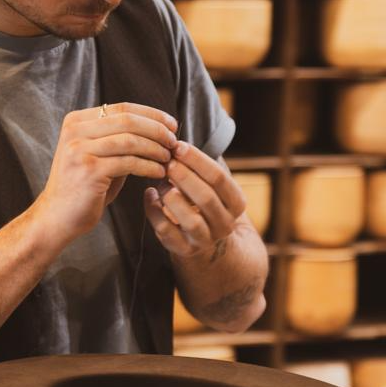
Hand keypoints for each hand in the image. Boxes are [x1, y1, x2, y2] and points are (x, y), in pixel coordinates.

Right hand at [33, 102, 177, 244]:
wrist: (56, 218)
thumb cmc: (84, 187)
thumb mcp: (97, 154)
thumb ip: (119, 138)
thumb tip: (158, 128)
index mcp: (76, 121)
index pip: (122, 108)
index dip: (152, 114)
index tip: (172, 124)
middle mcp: (75, 131)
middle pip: (128, 120)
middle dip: (157, 130)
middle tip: (174, 142)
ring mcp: (80, 150)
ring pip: (130, 140)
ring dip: (156, 148)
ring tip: (169, 158)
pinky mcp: (89, 170)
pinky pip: (129, 163)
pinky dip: (149, 166)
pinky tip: (159, 172)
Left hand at [143, 141, 246, 259]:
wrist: (206, 242)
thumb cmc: (204, 199)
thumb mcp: (212, 183)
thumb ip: (202, 164)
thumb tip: (178, 136)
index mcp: (236, 203)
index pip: (219, 178)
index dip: (198, 160)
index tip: (179, 146)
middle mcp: (225, 224)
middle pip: (205, 198)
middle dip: (184, 176)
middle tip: (166, 161)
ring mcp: (205, 240)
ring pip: (190, 220)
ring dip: (171, 196)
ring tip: (159, 179)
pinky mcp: (184, 250)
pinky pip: (167, 232)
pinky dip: (154, 212)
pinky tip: (149, 194)